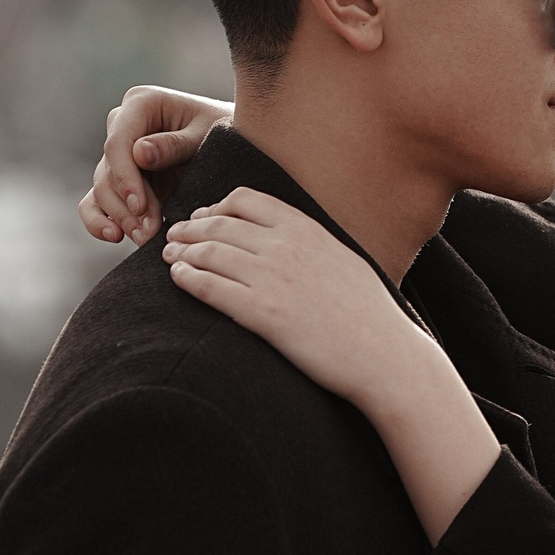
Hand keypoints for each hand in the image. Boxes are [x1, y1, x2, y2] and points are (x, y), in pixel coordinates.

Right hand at [80, 85, 232, 246]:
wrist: (234, 147)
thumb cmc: (225, 133)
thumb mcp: (207, 135)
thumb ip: (175, 145)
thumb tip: (139, 153)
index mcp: (141, 103)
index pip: (118, 143)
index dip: (125, 178)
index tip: (140, 206)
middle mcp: (123, 124)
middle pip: (108, 170)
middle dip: (127, 205)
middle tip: (149, 232)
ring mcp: (120, 153)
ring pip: (103, 189)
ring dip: (121, 218)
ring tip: (145, 238)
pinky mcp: (121, 178)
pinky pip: (97, 200)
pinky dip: (100, 220)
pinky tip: (115, 235)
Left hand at [164, 193, 500, 539]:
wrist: (384, 354)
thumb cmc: (370, 314)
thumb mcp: (344, 259)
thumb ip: (312, 243)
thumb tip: (289, 239)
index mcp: (306, 228)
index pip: (246, 200)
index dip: (217, 207)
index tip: (205, 217)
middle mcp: (286, 246)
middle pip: (220, 224)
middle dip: (191, 228)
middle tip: (175, 238)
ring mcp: (273, 278)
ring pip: (209, 252)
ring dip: (183, 252)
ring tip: (171, 258)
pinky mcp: (262, 313)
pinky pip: (210, 287)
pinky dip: (187, 279)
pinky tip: (179, 279)